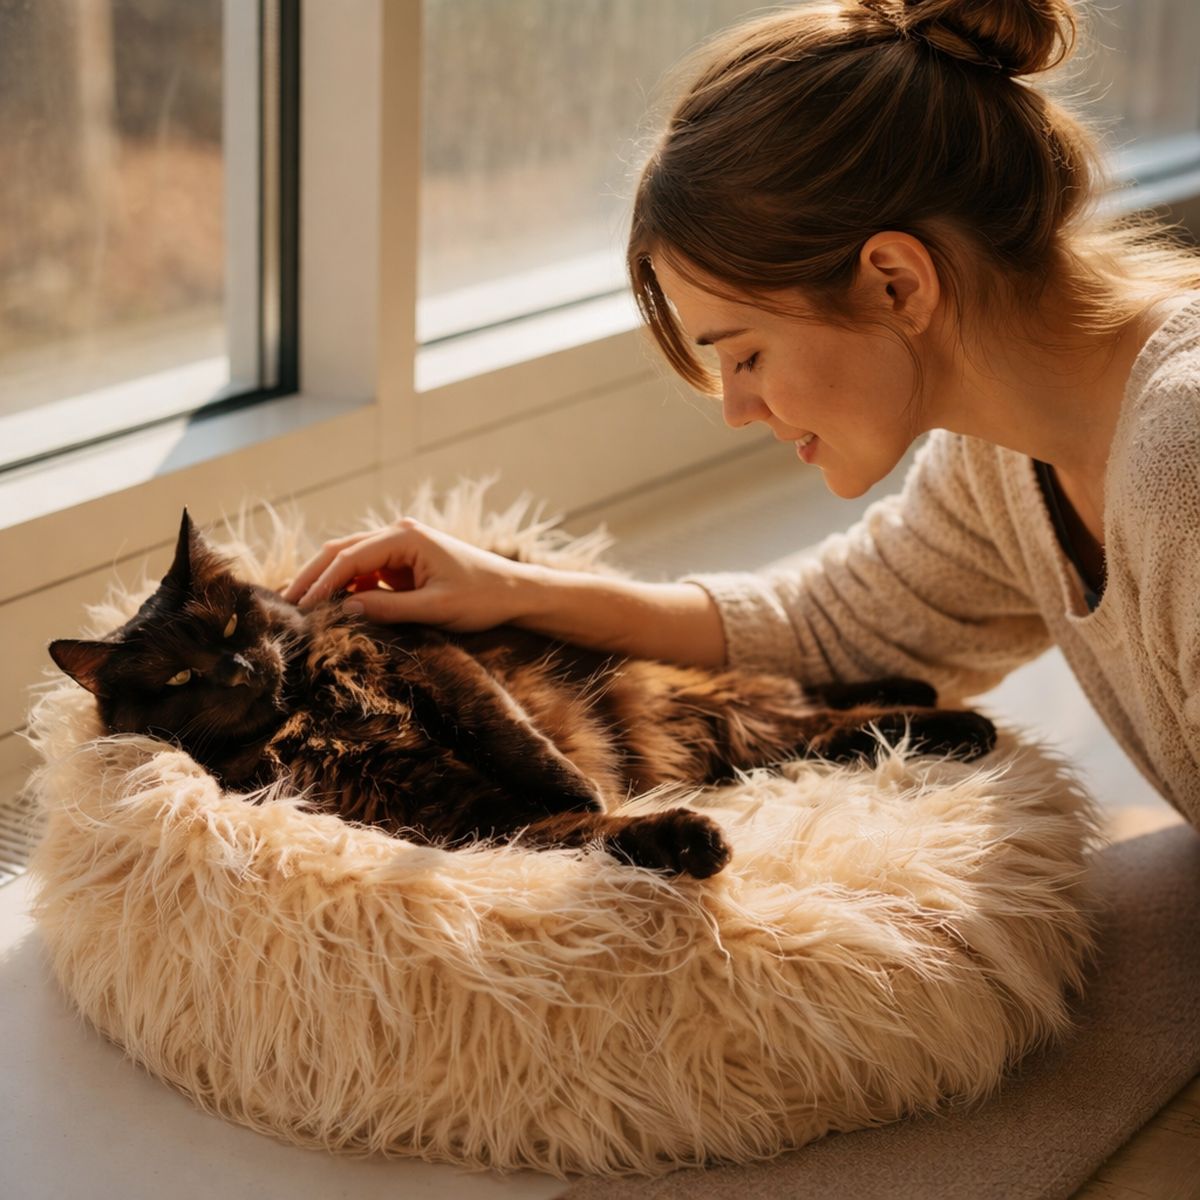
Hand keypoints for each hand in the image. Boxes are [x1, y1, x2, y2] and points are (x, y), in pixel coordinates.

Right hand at [279, 518, 534, 630]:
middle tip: (285, 603)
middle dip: (313, 576)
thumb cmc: (482, 598)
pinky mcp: (404, 563)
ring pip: (350, 561)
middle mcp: (398, 534)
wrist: (515, 593)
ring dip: (327, 582)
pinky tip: (331, 607)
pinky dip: (347, 588)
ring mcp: (400, 547)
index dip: (321, 583)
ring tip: (299, 606)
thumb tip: (342, 610)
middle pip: (341, 551)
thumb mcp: (435, 608)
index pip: (349, 557)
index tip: (301, 608)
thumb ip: (388, 608)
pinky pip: (367, 573)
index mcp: (405, 537)